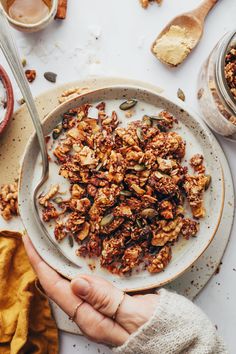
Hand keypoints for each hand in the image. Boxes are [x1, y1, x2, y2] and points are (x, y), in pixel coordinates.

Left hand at [23, 234, 159, 346]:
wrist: (180, 342)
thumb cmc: (162, 329)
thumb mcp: (135, 314)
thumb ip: (106, 300)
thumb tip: (77, 282)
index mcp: (92, 319)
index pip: (57, 288)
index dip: (40, 264)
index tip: (31, 243)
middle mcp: (90, 315)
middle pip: (58, 286)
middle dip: (45, 262)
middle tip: (38, 239)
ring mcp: (99, 310)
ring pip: (70, 284)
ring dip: (58, 264)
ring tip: (51, 246)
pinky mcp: (109, 304)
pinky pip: (86, 284)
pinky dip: (76, 268)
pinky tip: (79, 260)